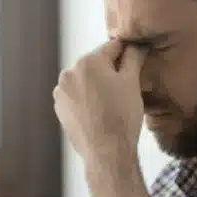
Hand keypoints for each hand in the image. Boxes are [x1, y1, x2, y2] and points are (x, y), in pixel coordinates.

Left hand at [53, 39, 146, 161]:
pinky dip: (87, 99)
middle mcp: (69, 72)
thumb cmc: (121, 117)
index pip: (112, 47)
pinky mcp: (60, 108)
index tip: (135, 61)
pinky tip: (99, 112)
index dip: (127, 53)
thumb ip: (133, 57)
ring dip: (97, 85)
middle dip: (110, 71)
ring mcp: (61, 92)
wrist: (106, 152)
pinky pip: (77, 96)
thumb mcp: (132, 82)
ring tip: (111, 103)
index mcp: (87, 61)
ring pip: (85, 80)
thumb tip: (136, 44)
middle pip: (96, 63)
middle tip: (124, 89)